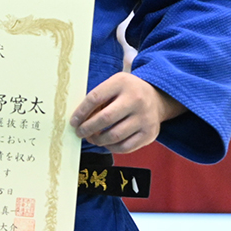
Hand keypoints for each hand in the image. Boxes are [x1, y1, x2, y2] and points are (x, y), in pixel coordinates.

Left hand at [69, 72, 184, 153]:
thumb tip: (78, 120)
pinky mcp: (149, 133)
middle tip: (80, 133)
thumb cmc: (127, 93)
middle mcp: (136, 99)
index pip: (95, 98)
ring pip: (114, 135)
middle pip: (105, 118)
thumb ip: (98, 98)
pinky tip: (107, 143)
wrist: (157, 98)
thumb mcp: (114, 85)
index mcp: (122, 83)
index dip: (81, 112)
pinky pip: (125, 147)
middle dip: (87, 129)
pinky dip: (112, 148)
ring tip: (93, 138)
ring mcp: (145, 117)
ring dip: (98, 140)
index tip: (73, 122)